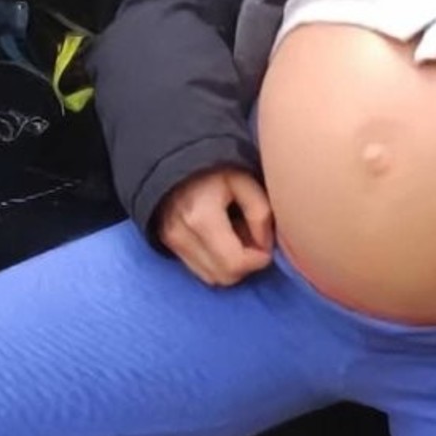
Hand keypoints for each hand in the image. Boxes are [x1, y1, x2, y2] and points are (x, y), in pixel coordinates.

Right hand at [156, 167, 274, 287]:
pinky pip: (199, 270)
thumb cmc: (215, 166)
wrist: (176, 156)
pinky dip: (217, 262)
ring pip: (211, 278)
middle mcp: (181, 235)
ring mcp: (172, 242)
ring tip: (237, 235)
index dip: (259, 259)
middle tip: (253, 237)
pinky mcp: (168, 244)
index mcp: (201, 217)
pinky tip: (222, 238)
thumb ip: (260, 213)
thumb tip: (265, 246)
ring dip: (231, 265)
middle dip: (246, 264)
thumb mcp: (245, 180)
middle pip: (224, 277)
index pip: (235, 264)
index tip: (266, 241)